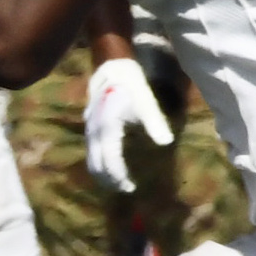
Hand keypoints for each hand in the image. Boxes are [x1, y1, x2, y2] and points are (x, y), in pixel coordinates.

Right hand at [83, 55, 173, 193]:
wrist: (112, 68)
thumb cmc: (132, 85)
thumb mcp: (147, 102)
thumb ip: (155, 124)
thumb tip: (166, 143)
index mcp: (107, 127)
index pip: (110, 160)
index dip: (119, 176)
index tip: (131, 187)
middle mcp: (94, 131)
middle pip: (96, 163)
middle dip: (109, 179)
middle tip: (125, 188)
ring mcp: (89, 128)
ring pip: (90, 158)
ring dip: (102, 173)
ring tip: (117, 182)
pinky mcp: (90, 126)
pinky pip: (91, 150)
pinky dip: (99, 162)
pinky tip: (110, 165)